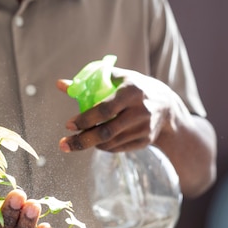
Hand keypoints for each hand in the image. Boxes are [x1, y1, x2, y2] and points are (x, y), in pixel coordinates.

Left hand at [57, 67, 191, 152]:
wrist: (167, 107)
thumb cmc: (135, 88)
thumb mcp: (117, 79)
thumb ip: (89, 81)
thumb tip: (60, 84)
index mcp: (132, 90)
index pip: (105, 109)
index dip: (85, 119)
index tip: (68, 124)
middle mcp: (140, 110)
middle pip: (107, 131)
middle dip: (82, 140)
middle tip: (63, 144)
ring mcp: (144, 128)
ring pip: (111, 142)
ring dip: (90, 144)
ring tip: (76, 142)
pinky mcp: (146, 141)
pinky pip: (118, 148)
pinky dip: (103, 147)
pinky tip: (95, 142)